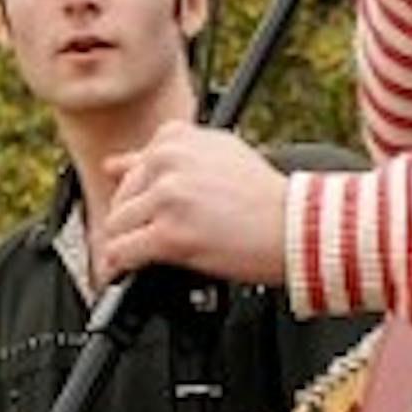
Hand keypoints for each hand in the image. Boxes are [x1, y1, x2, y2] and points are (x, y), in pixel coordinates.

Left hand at [104, 124, 289, 286]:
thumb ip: (166, 158)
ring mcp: (167, 196)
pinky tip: (129, 274)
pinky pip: (122, 252)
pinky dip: (120, 267)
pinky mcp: (169, 234)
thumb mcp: (217, 157)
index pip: (131, 170)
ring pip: (117, 226)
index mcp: (176, 137)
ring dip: (126, 247)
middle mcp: (167, 160)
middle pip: (121, 199)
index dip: (140, 201)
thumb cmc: (267, 199)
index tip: (150, 217)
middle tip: (153, 244)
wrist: (298, 228)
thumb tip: (114, 164)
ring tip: (144, 261)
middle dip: (131, 226)